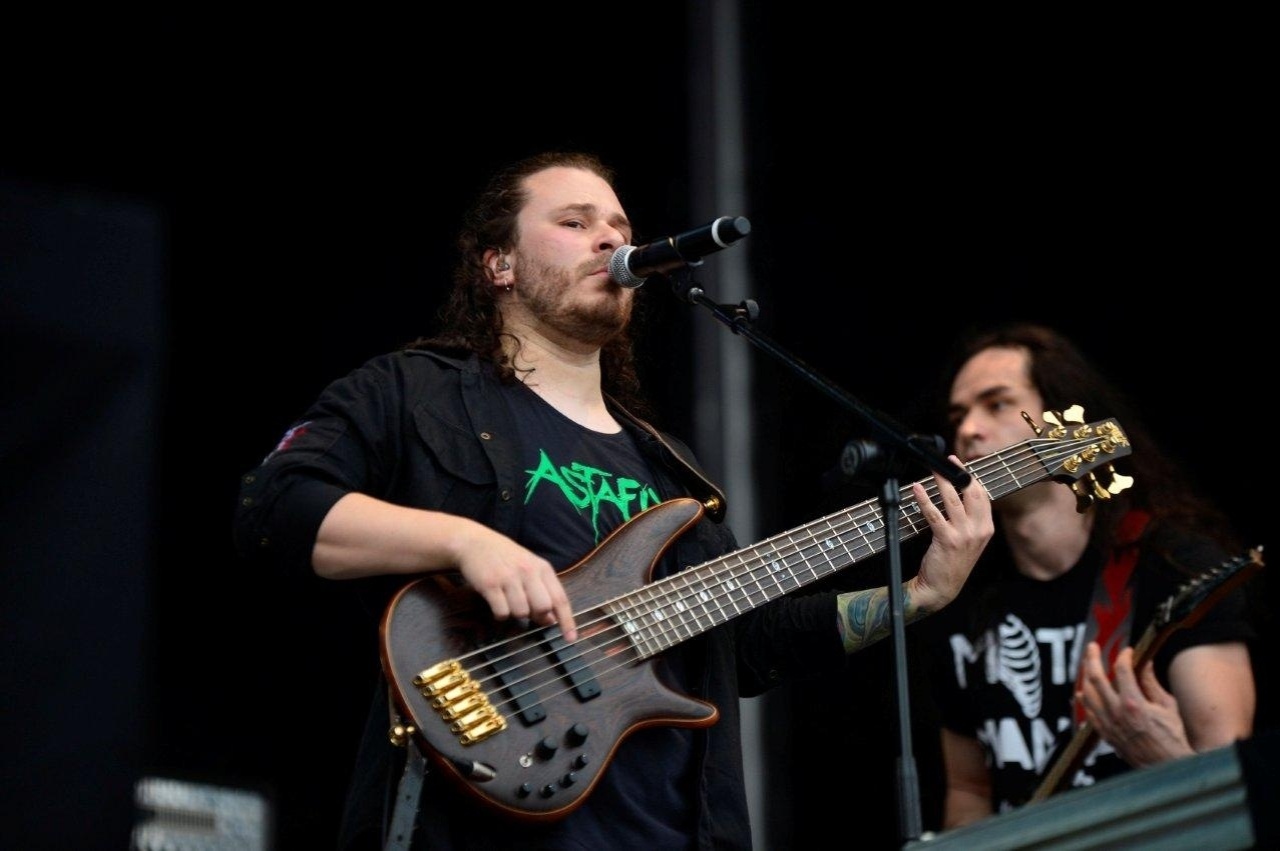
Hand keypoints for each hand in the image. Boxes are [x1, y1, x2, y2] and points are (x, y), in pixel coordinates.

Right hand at [454, 522, 576, 640]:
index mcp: (542, 568)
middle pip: (543, 607)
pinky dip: (500, 614)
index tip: (571, 638)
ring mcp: (508, 578)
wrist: (474, 542)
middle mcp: (528, 571)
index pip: (560, 598)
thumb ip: (543, 591)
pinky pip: (502, 612)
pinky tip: (496, 602)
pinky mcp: (490, 585)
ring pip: (521, 612)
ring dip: (515, 614)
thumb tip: (551, 620)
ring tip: (508, 600)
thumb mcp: (529, 568)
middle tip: (528, 611)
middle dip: (537, 616)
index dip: (567, 621)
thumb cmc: (506, 558)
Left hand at [909, 456, 993, 611]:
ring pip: (953, 500)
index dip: (970, 477)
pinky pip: (934, 514)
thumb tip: (958, 492)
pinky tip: (917, 489)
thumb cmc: (952, 561)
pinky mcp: (947, 540)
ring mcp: (964, 535)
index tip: (959, 464)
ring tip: (932, 468)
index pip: (982, 495)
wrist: (942, 588)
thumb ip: (970, 518)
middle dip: (959, 473)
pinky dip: (924, 499)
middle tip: (947, 460)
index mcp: (987, 528)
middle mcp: (979, 530)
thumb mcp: (970, 540)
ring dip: (941, 480)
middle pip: (971, 493)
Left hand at [1077, 642, 1193, 766]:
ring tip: (1087, 665)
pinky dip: (1084, 700)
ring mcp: (1108, 724)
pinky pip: (1088, 712)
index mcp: (1134, 703)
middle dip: (1092, 658)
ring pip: (1087, 694)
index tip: (1128, 651)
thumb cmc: (1172, 737)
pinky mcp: (1105, 734)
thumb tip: (1145, 663)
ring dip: (1085, 677)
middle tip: (1092, 646)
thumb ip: (1152, 683)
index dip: (1123, 656)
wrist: (1167, 767)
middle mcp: (1116, 712)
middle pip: (1095, 678)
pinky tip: (1083, 692)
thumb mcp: (1168, 707)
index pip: (1121, 670)